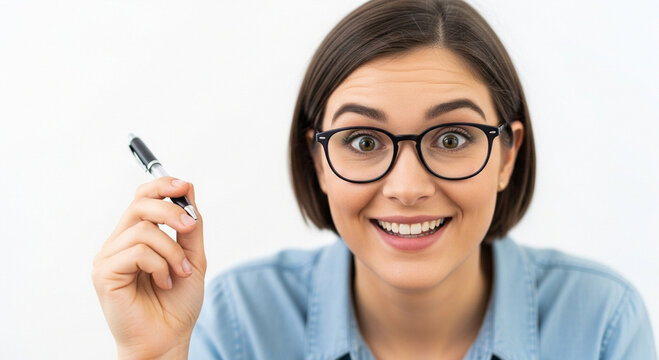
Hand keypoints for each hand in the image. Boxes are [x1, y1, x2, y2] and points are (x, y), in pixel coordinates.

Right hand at [92, 177, 205, 358]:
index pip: (142, 198)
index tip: (183, 185)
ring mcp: (108, 258)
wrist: (169, 338)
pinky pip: (138, 252)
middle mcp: (118, 243)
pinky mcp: (104, 273)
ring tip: (179, 274)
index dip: (161, 185)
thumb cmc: (177, 303)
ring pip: (144, 230)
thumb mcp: (192, 257)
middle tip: (190, 227)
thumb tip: (187, 189)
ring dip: (172, 252)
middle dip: (171, 211)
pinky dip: (160, 266)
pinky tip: (164, 283)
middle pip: (140, 204)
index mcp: (136, 237)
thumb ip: (190, 226)